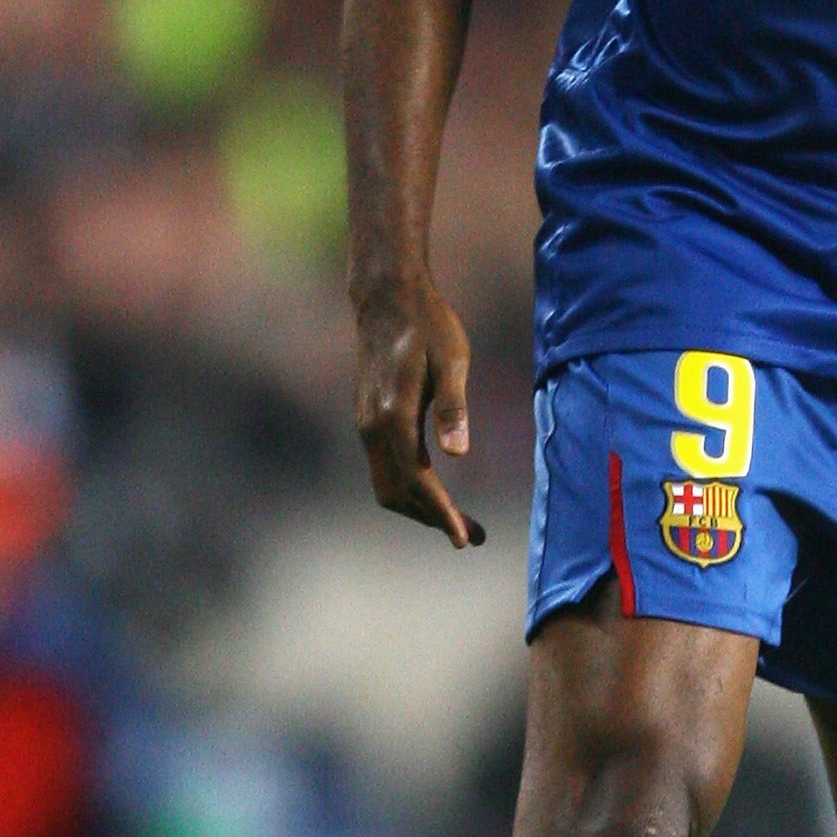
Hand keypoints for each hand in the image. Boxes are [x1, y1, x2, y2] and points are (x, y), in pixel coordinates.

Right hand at [352, 276, 485, 546]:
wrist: (386, 297)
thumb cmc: (428, 324)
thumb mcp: (452, 360)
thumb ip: (454, 407)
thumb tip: (460, 454)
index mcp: (394, 416)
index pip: (417, 481)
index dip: (441, 513)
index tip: (463, 538)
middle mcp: (372, 427)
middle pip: (397, 493)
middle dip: (432, 519)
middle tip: (471, 536)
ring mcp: (365, 424)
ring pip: (386, 485)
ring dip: (419, 508)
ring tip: (457, 520)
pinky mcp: (367, 419)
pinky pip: (383, 468)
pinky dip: (408, 488)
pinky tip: (434, 489)